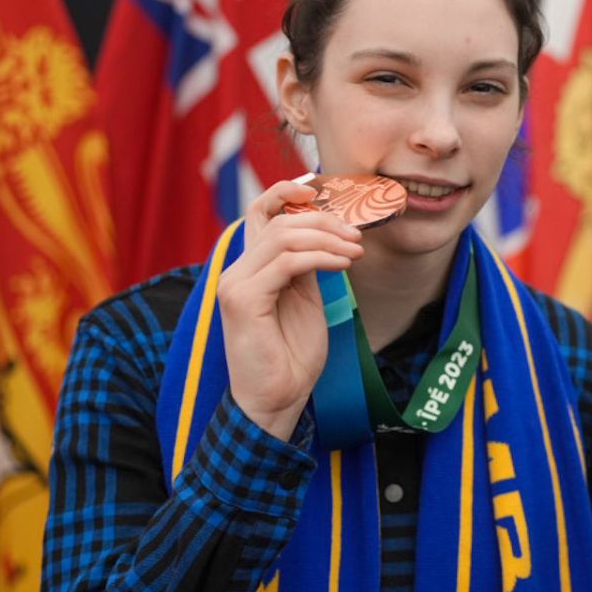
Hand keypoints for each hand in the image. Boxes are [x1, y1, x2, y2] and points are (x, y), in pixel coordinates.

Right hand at [216, 179, 365, 439]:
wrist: (277, 399)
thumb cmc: (291, 355)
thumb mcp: (303, 298)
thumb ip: (304, 265)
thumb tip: (324, 233)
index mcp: (250, 268)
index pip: (259, 212)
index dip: (286, 192)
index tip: (321, 191)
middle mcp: (237, 271)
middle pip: (280, 220)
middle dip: (325, 221)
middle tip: (357, 237)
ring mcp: (235, 284)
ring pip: (284, 236)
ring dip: (328, 238)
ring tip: (355, 252)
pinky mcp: (242, 300)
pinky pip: (287, 262)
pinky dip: (321, 257)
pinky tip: (343, 264)